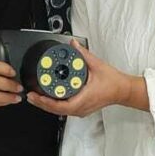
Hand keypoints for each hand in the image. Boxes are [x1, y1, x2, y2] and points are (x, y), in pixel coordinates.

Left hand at [27, 41, 142, 117]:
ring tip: (36, 96)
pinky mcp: (81, 108)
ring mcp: (80, 110)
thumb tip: (73, 44)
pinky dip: (55, 104)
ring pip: (59, 111)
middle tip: (31, 95)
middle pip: (56, 110)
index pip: (60, 105)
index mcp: (83, 99)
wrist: (123, 91)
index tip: (37, 96)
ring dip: (47, 104)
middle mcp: (80, 108)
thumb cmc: (113, 82)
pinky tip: (49, 97)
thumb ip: (83, 54)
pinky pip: (64, 109)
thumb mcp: (97, 65)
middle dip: (41, 103)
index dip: (46, 102)